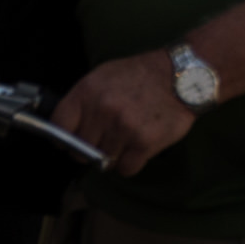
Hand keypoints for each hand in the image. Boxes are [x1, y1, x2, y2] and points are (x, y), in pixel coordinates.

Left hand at [50, 52, 198, 174]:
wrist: (185, 75)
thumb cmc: (141, 76)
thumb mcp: (104, 76)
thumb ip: (83, 102)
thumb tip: (63, 132)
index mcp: (88, 91)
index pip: (59, 128)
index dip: (65, 137)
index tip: (74, 139)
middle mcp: (103, 110)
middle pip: (80, 150)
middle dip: (93, 147)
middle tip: (110, 135)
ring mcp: (124, 127)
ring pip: (104, 161)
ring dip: (115, 154)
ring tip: (130, 136)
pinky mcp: (144, 142)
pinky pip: (126, 168)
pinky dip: (132, 162)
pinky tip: (140, 145)